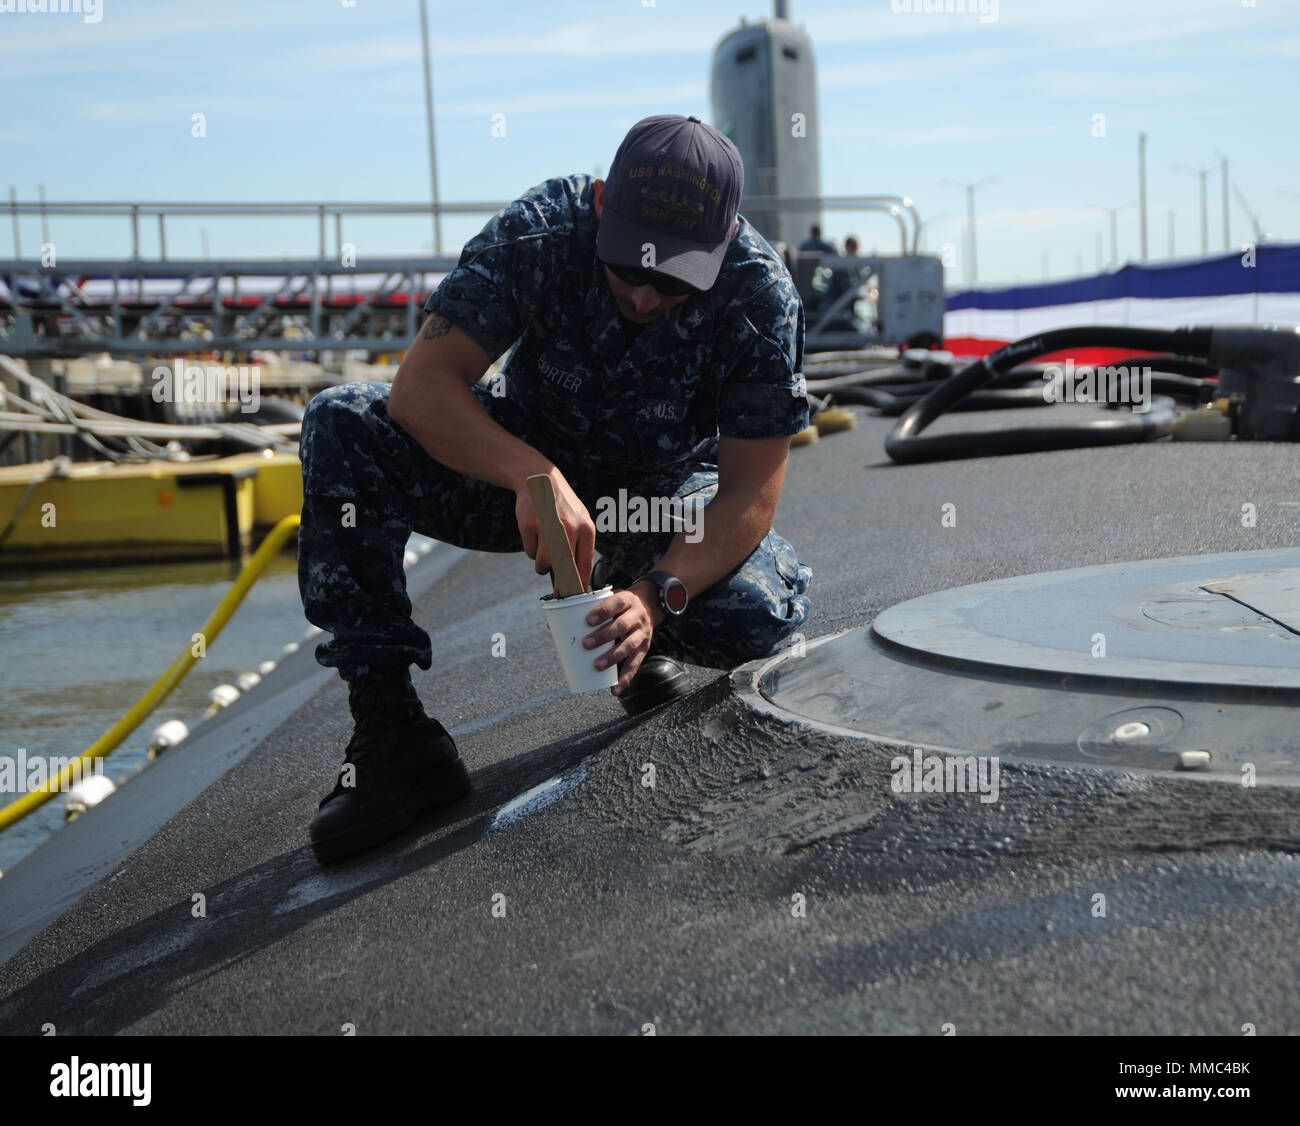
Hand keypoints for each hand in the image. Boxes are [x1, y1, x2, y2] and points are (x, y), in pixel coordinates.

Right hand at [515, 467, 594, 587]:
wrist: (540, 480)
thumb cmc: (562, 506)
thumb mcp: (580, 520)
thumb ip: (581, 545)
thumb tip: (579, 577)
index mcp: (586, 529)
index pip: (584, 564)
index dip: (579, 584)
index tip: (576, 595)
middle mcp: (569, 528)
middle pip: (565, 569)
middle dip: (561, 586)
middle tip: (558, 593)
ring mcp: (548, 527)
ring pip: (544, 563)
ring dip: (542, 566)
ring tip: (543, 556)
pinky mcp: (529, 526)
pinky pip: (530, 552)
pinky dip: (531, 550)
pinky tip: (534, 536)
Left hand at [583, 583, 661, 694]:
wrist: (650, 605)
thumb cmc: (619, 606)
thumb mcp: (610, 599)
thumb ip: (586, 610)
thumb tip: (552, 625)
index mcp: (626, 600)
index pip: (615, 603)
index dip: (603, 611)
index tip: (588, 621)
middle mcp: (637, 616)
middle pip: (622, 625)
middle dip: (603, 636)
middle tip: (586, 644)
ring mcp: (642, 633)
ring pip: (629, 645)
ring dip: (613, 657)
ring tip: (597, 666)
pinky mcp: (644, 648)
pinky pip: (635, 664)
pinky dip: (625, 678)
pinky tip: (615, 689)